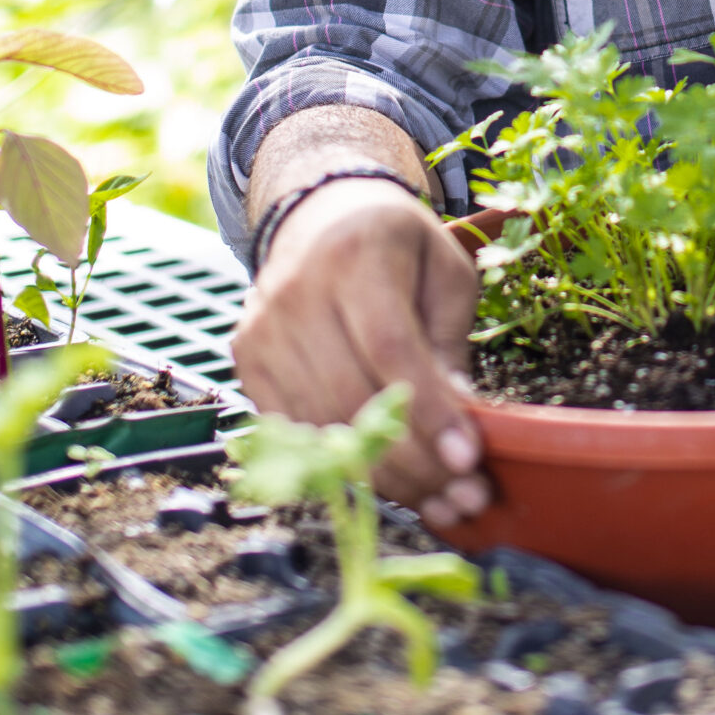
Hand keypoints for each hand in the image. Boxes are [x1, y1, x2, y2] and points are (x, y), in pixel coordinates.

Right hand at [231, 179, 489, 528]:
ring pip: (322, 424)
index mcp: (357, 256)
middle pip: (352, 396)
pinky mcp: (248, 362)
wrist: (320, 215)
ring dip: (383, 476)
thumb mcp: (444, 271)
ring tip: (436, 499)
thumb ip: (451, 342)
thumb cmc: (395, 244)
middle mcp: (298, 292)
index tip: (467, 457)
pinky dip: (340, 463)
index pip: (390, 347)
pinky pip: (294, 430)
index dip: (427, 409)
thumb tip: (460, 417)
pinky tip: (387, 481)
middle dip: (413, 459)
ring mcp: (264, 330)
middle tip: (464, 495)